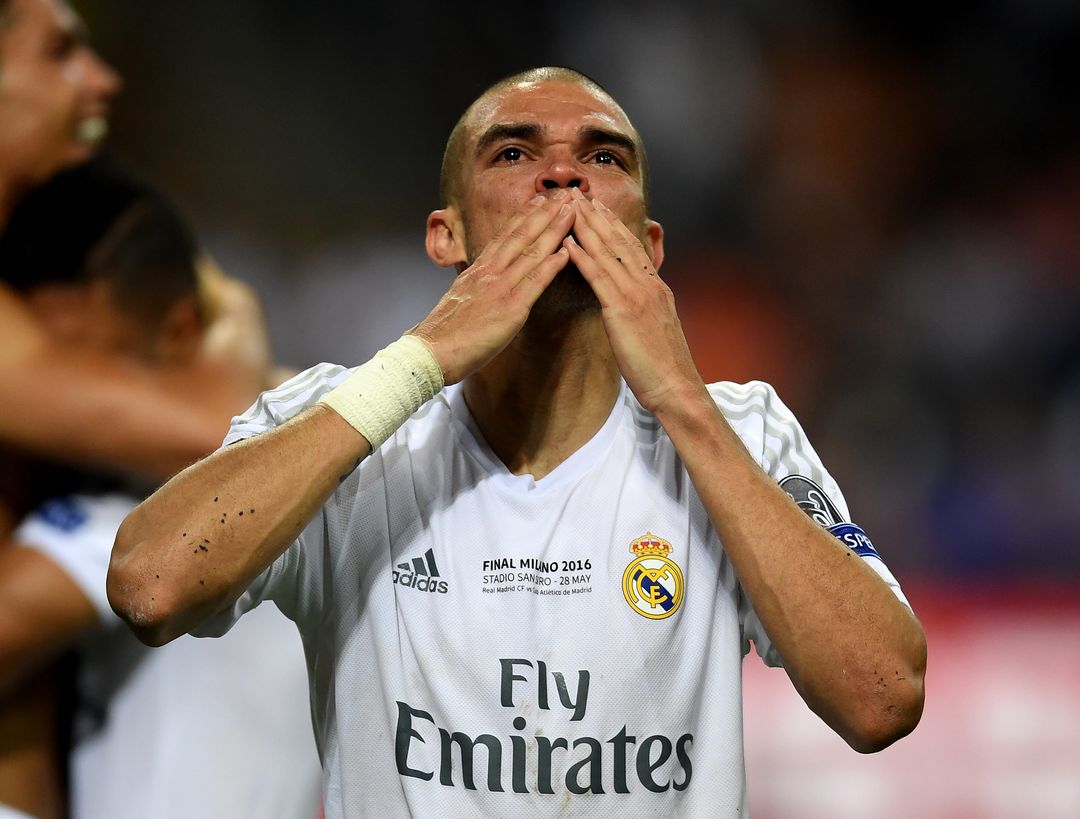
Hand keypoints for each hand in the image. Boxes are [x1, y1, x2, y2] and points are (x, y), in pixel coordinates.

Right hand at [411, 190, 573, 383]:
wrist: (430, 352)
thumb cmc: (442, 337)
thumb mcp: (458, 301)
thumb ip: (474, 289)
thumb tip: (481, 287)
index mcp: (476, 271)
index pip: (504, 236)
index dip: (524, 216)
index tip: (539, 200)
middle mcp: (488, 273)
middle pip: (520, 235)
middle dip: (545, 212)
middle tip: (564, 193)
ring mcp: (499, 288)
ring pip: (531, 251)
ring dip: (554, 229)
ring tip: (572, 210)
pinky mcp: (510, 309)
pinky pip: (535, 282)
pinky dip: (552, 264)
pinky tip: (567, 251)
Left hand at [563, 189, 702, 413]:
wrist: (676, 387)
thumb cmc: (664, 367)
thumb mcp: (657, 328)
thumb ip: (646, 308)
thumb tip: (635, 300)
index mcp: (656, 288)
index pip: (632, 247)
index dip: (614, 225)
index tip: (598, 206)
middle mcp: (648, 284)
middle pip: (619, 241)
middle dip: (598, 216)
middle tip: (579, 194)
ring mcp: (637, 295)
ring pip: (608, 253)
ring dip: (587, 227)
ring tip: (569, 207)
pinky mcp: (623, 311)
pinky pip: (599, 278)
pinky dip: (583, 258)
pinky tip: (568, 244)